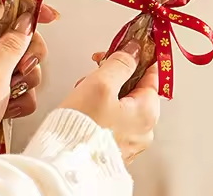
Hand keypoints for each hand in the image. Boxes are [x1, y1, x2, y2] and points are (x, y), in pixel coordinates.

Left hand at [0, 0, 57, 167]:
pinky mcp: (0, 96)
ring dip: (27, 80)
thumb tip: (27, 20)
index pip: (1, 6)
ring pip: (26, 63)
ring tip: (11, 94)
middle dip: (31, 53)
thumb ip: (12, 45)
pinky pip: (25, 88)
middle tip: (21, 68)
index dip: (24, 4)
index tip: (48, 15)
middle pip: (21, 36)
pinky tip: (10, 110)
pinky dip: (23, 99)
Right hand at [59, 41, 159, 164]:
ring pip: (121, 104)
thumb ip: (121, 62)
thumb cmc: (82, 129)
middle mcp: (143, 131)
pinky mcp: (113, 149)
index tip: (125, 47)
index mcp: (148, 113)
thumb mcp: (102, 83)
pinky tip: (84, 108)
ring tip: (84, 92)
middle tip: (96, 71)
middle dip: (114, 76)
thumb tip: (134, 49)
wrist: (61, 165)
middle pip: (134, 88)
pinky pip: (112, 120)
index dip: (135, 56)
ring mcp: (128, 143)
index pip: (151, 73)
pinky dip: (100, 110)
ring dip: (104, 92)